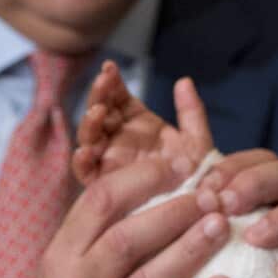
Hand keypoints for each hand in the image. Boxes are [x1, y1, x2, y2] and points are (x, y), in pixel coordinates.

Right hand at [22, 158, 235, 277]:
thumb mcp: (66, 266)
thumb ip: (99, 228)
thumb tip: (159, 178)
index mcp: (61, 256)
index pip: (99, 202)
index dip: (144, 177)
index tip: (183, 165)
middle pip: (126, 240)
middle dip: (173, 212)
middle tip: (211, 195)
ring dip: (189, 251)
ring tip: (221, 225)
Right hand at [73, 62, 213, 184]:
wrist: (196, 208)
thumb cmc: (196, 175)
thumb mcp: (196, 140)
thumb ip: (191, 112)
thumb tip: (184, 80)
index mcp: (137, 123)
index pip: (118, 96)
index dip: (112, 82)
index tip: (110, 68)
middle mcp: (119, 139)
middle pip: (100, 111)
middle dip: (98, 95)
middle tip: (103, 82)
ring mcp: (109, 160)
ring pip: (90, 136)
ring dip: (89, 122)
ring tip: (97, 112)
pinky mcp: (104, 184)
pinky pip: (86, 172)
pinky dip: (81, 160)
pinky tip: (84, 151)